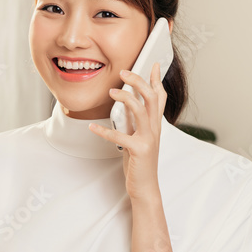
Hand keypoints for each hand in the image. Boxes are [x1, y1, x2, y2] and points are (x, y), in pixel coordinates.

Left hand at [89, 62, 166, 199]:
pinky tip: (92, 128)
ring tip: (111, 92)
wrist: (145, 187)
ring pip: (142, 110)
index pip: (159, 97)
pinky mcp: (139, 151)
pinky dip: (105, 131)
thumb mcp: (137, 136)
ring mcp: (149, 139)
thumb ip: (134, 121)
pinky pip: (121, 137)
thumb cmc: (139, 162)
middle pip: (152, 97)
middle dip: (138, 81)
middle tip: (124, 72)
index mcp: (155, 125)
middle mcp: (155, 129)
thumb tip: (126, 104)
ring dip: (126, 98)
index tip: (152, 63)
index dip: (156, 79)